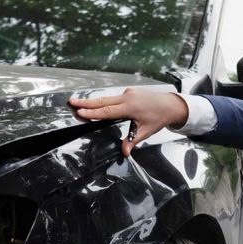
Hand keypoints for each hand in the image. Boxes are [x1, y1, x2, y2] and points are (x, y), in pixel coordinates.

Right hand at [68, 87, 188, 156]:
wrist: (171, 104)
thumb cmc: (159, 118)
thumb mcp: (146, 131)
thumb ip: (133, 140)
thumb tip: (125, 152)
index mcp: (131, 107)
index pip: (107, 111)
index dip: (92, 112)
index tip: (79, 112)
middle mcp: (128, 97)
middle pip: (103, 101)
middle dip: (86, 102)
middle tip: (71, 102)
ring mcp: (129, 93)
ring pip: (107, 98)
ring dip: (93, 101)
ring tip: (78, 103)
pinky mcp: (130, 91)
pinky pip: (114, 97)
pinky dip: (105, 101)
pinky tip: (97, 104)